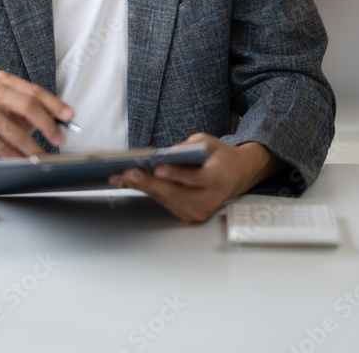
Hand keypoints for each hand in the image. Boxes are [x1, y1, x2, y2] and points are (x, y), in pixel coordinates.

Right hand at [0, 70, 73, 163]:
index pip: (34, 91)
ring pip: (15, 130)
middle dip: (48, 124)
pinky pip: (2, 145)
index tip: (70, 116)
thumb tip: (61, 122)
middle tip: (59, 139)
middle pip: (28, 105)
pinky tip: (23, 160)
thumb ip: (33, 113)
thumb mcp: (11, 113)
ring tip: (43, 156)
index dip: (55, 104)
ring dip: (33, 147)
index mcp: (2, 81)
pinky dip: (16, 156)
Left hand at [108, 133, 287, 222]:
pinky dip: (150, 193)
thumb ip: (188, 147)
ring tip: (123, 178)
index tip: (157, 169)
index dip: (175, 174)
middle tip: (129, 174)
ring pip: (168, 200)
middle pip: (176, 193)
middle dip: (150, 183)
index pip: (194, 179)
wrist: (235, 176)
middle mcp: (210, 199)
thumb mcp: (208, 142)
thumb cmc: (219, 156)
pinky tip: (134, 184)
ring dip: (144, 189)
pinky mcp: (192, 216)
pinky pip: (168, 204)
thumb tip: (164, 154)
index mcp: (217, 178)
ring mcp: (201, 211)